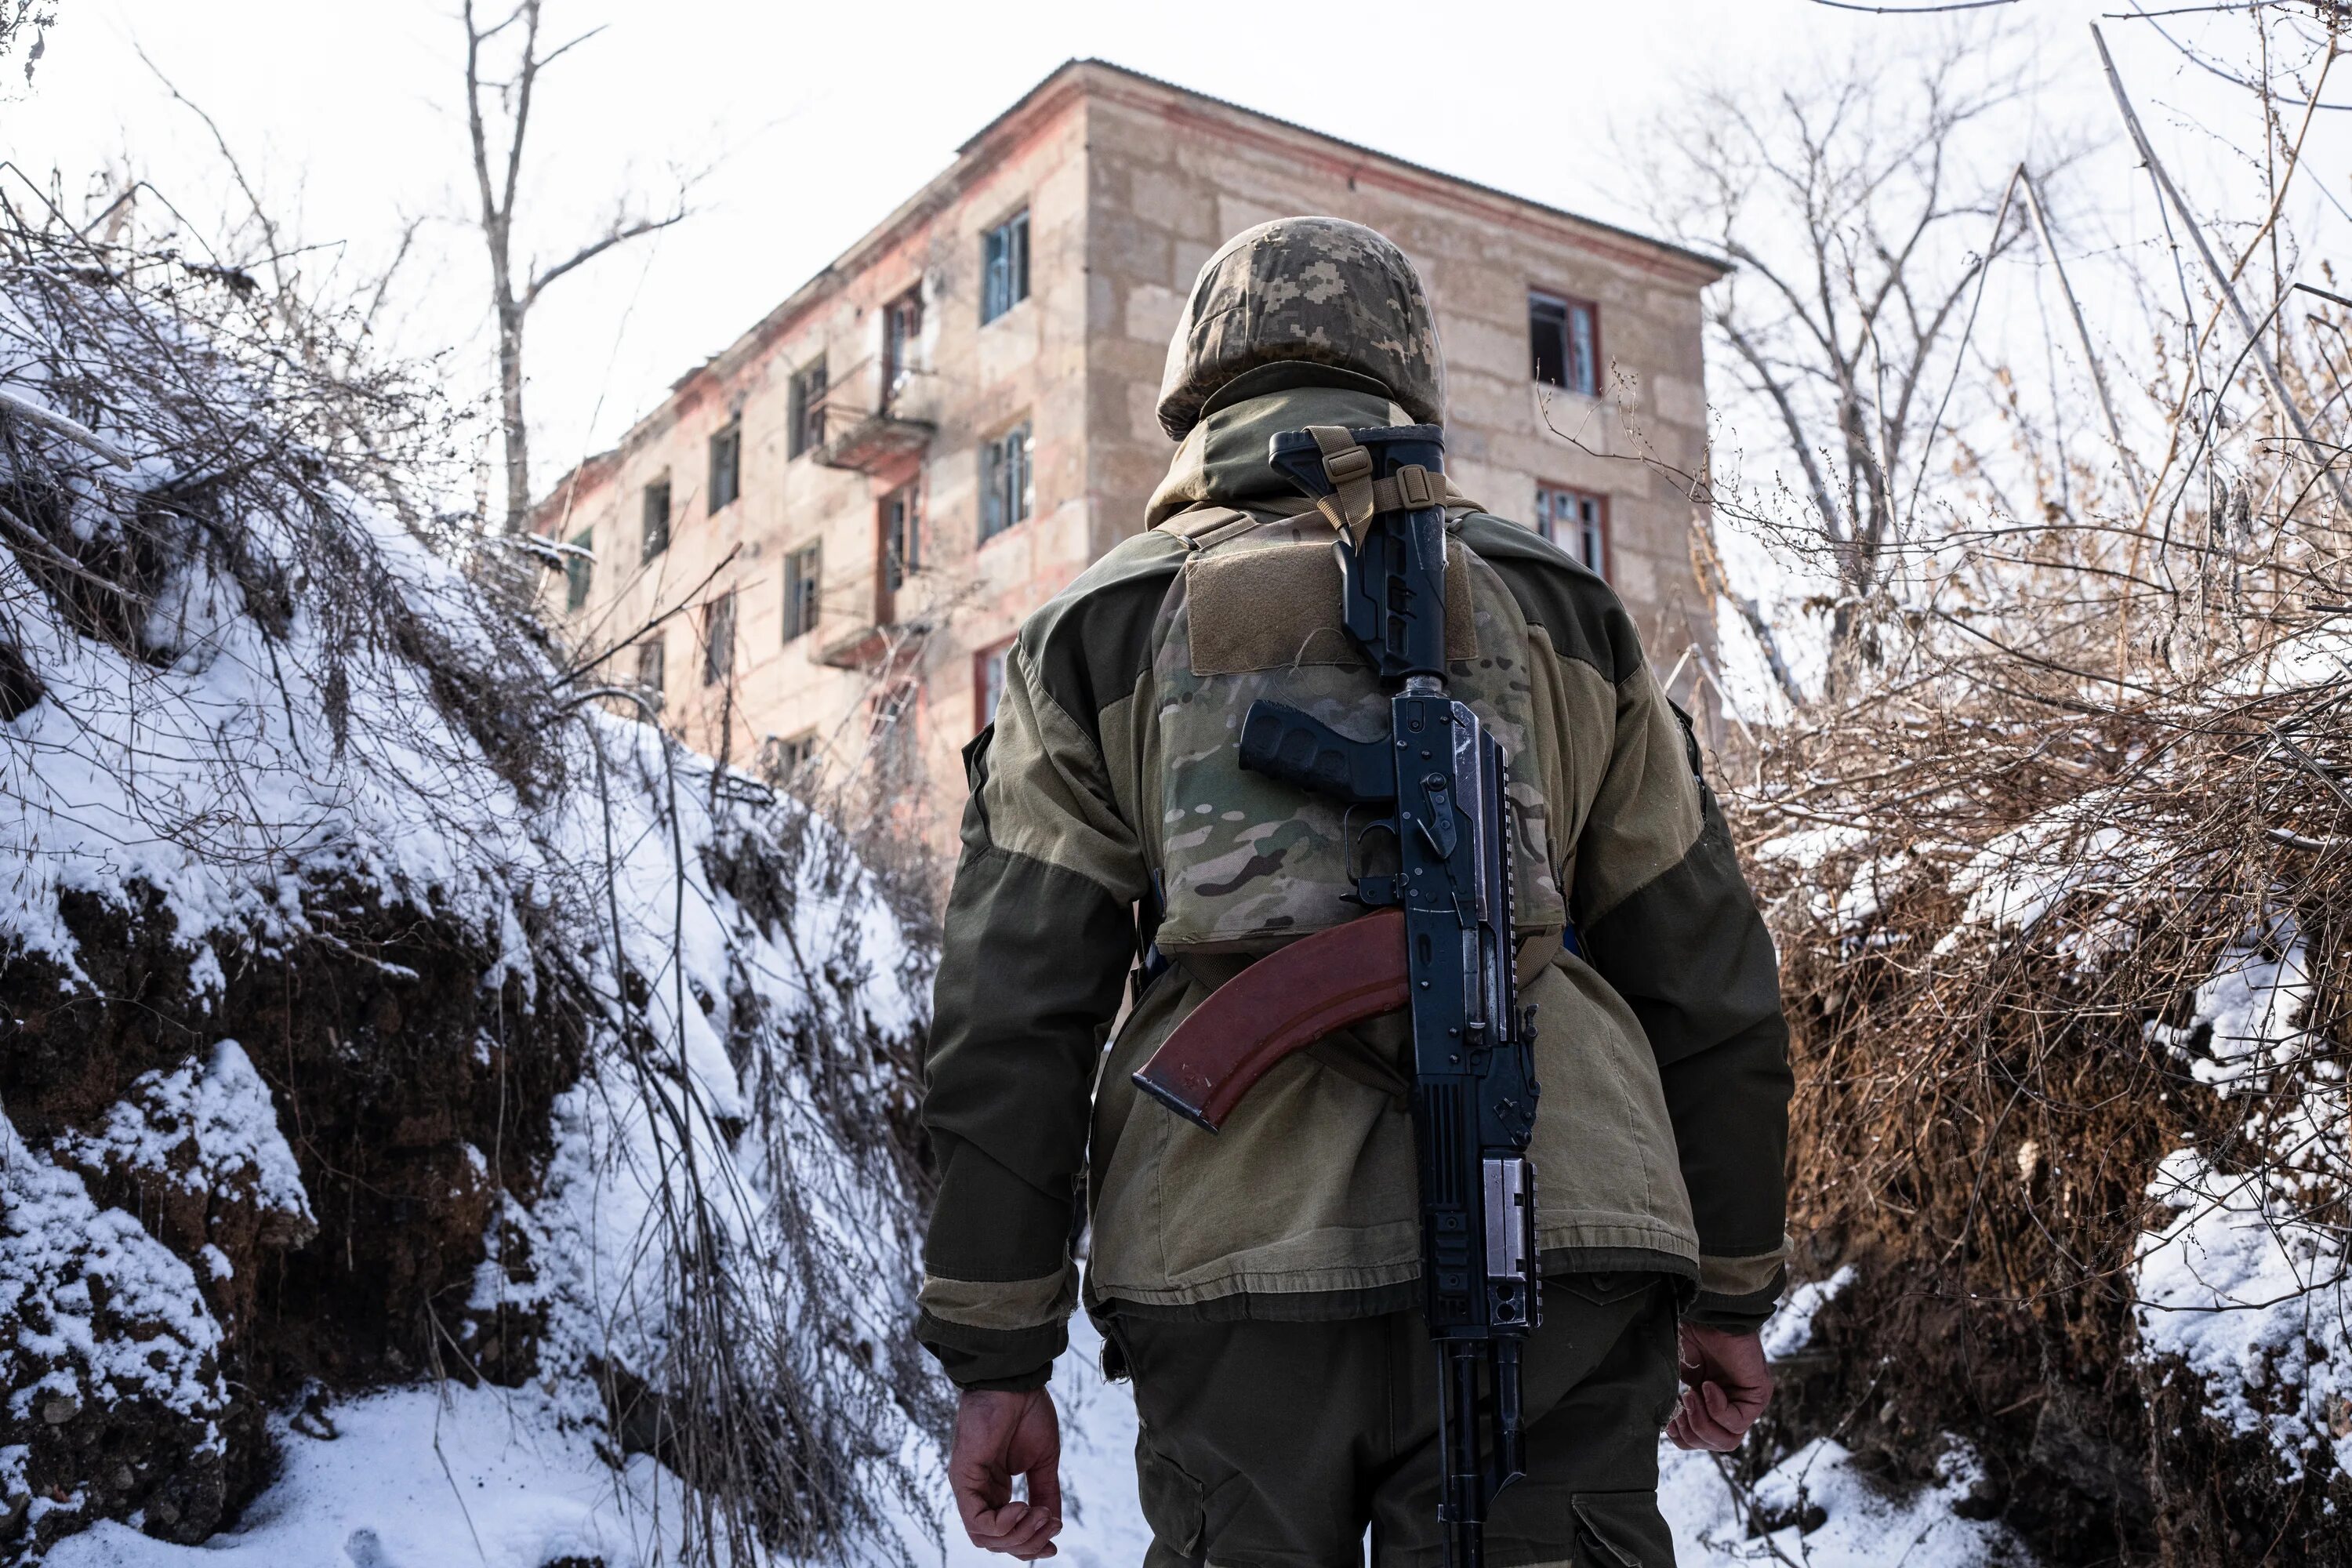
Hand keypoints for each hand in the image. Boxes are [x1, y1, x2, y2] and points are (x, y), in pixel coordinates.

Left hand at [949, 1387, 1063, 1557]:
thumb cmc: (1026, 1412)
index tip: (1054, 1543)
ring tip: (1039, 1515)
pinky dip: (1001, 1524)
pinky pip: (976, 1519)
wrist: (1016, 1381)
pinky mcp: (963, 1476)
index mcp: (995, 1488)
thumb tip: (1054, 1525)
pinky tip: (1022, 1508)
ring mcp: (968, 1485)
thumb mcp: (1043, 1461)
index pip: (1005, 1533)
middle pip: (995, 1541)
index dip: (1029, 1545)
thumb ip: (1045, 1493)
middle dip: (1027, 1543)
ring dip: (1017, 1535)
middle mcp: (979, 1491)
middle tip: (1051, 1525)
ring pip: (984, 1537)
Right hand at [1667, 1324, 1772, 1451]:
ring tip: (1690, 1396)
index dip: (1682, 1437)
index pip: (1700, 1440)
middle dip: (1692, 1433)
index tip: (1667, 1419)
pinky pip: (1737, 1421)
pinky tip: (1706, 1385)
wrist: (1706, 1311)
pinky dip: (1716, 1408)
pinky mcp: (1759, 1395)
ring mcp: (1747, 1402)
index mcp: (1711, 1403)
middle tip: (1680, 1407)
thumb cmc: (1690, 1335)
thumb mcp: (1676, 1375)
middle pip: (1716, 1445)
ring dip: (1702, 1423)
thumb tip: (1663, 1427)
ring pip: (1729, 1440)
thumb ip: (1674, 1402)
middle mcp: (1731, 1405)